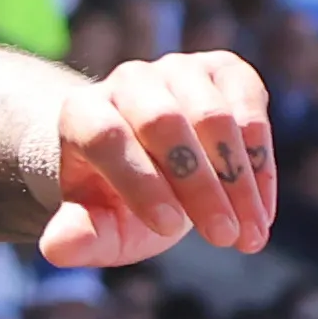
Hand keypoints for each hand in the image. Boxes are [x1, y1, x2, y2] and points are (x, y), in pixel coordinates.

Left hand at [42, 47, 278, 269]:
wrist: (154, 167)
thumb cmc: (119, 201)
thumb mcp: (98, 225)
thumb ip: (79, 236)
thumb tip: (55, 249)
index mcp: (83, 113)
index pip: (107, 138)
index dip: (138, 182)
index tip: (168, 229)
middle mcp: (128, 81)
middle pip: (163, 122)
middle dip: (198, 184)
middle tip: (222, 236)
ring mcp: (177, 69)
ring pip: (213, 116)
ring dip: (237, 181)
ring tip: (248, 236)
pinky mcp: (223, 71)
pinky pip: (249, 110)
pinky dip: (260, 165)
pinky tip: (262, 212)